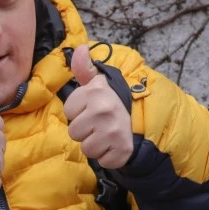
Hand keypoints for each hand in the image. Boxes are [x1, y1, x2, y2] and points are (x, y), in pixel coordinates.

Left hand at [63, 44, 132, 168]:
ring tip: (105, 135)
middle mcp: (104, 110)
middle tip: (99, 124)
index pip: (68, 111)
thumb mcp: (96, 82)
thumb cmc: (109, 102)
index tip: (91, 108)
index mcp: (95, 92)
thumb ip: (83, 68)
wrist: (140, 120)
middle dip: (84, 130)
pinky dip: (107, 157)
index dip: (78, 112)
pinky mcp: (122, 150)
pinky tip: (114, 145)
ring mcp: (114, 131)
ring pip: (86, 148)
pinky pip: (102, 161)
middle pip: (74, 132)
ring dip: (94, 144)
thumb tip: (80, 48)